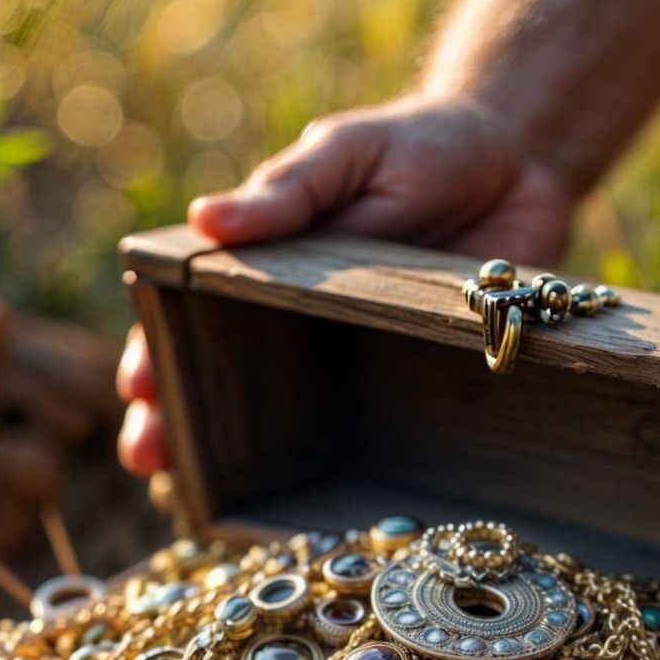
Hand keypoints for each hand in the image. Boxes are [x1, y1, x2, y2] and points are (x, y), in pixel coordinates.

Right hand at [115, 95, 574, 474]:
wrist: (520, 167)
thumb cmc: (416, 148)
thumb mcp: (347, 155)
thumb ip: (288, 191)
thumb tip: (204, 220)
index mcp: (266, 268)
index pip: (193, 318)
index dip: (159, 352)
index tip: (138, 387)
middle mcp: (297, 326)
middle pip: (223, 384)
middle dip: (181, 424)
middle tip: (149, 458)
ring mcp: (351, 366)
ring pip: (286, 426)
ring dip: (242, 464)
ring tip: (201, 497)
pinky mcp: (410, 391)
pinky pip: (369, 441)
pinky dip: (338, 477)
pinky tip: (315, 512)